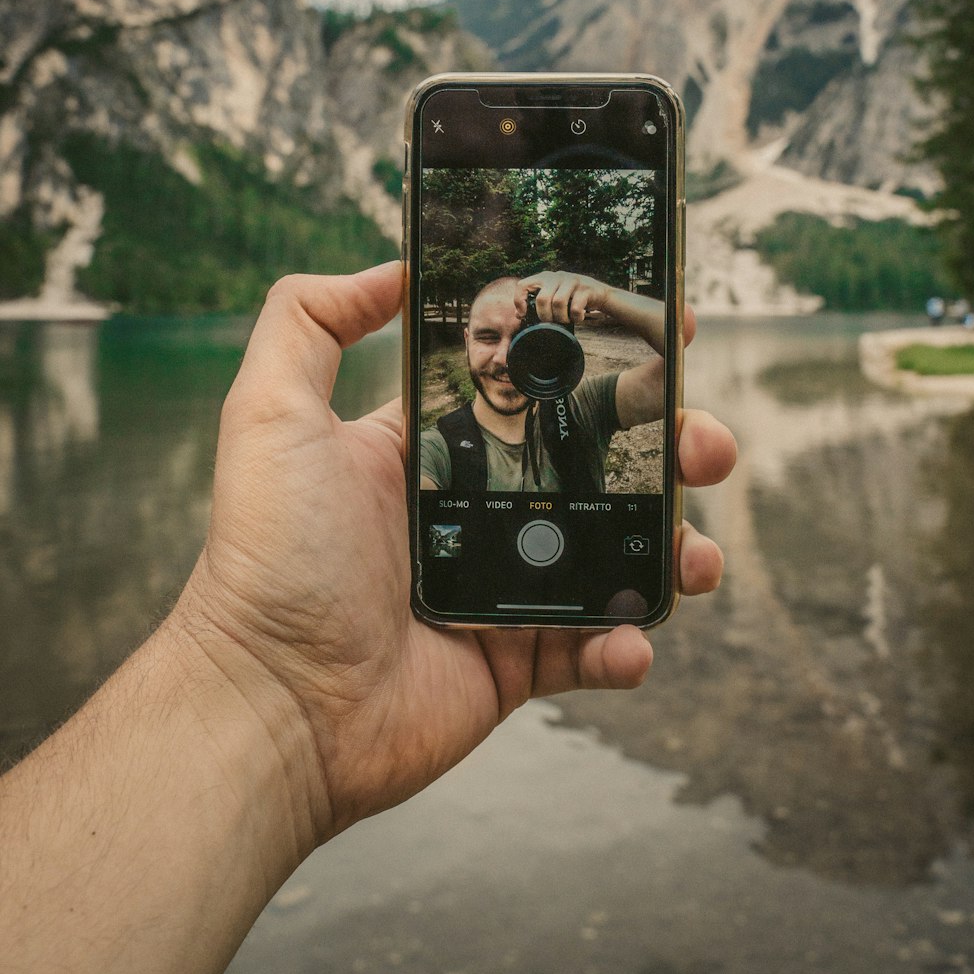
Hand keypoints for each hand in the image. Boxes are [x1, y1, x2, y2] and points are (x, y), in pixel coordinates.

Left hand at [172, 262, 736, 844]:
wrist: (273, 706)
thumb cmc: (268, 559)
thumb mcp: (269, 413)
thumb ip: (309, 321)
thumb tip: (389, 267)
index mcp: (436, 448)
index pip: (537, 389)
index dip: (601, 362)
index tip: (665, 335)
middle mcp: (480, 509)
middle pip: (600, 463)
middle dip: (668, 447)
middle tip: (704, 444)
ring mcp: (506, 585)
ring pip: (617, 550)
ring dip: (676, 544)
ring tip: (697, 551)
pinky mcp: (519, 660)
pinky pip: (595, 645)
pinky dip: (626, 643)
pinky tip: (627, 640)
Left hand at [515, 271, 610, 323]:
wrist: (600, 294)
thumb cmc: (572, 298)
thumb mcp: (553, 297)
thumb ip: (537, 303)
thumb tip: (519, 315)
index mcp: (544, 278)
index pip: (523, 285)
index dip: (519, 301)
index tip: (523, 314)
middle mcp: (556, 276)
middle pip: (542, 298)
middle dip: (545, 316)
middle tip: (551, 322)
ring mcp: (572, 280)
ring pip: (558, 303)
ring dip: (561, 318)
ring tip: (566, 320)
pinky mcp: (586, 288)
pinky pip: (575, 307)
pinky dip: (575, 317)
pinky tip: (578, 318)